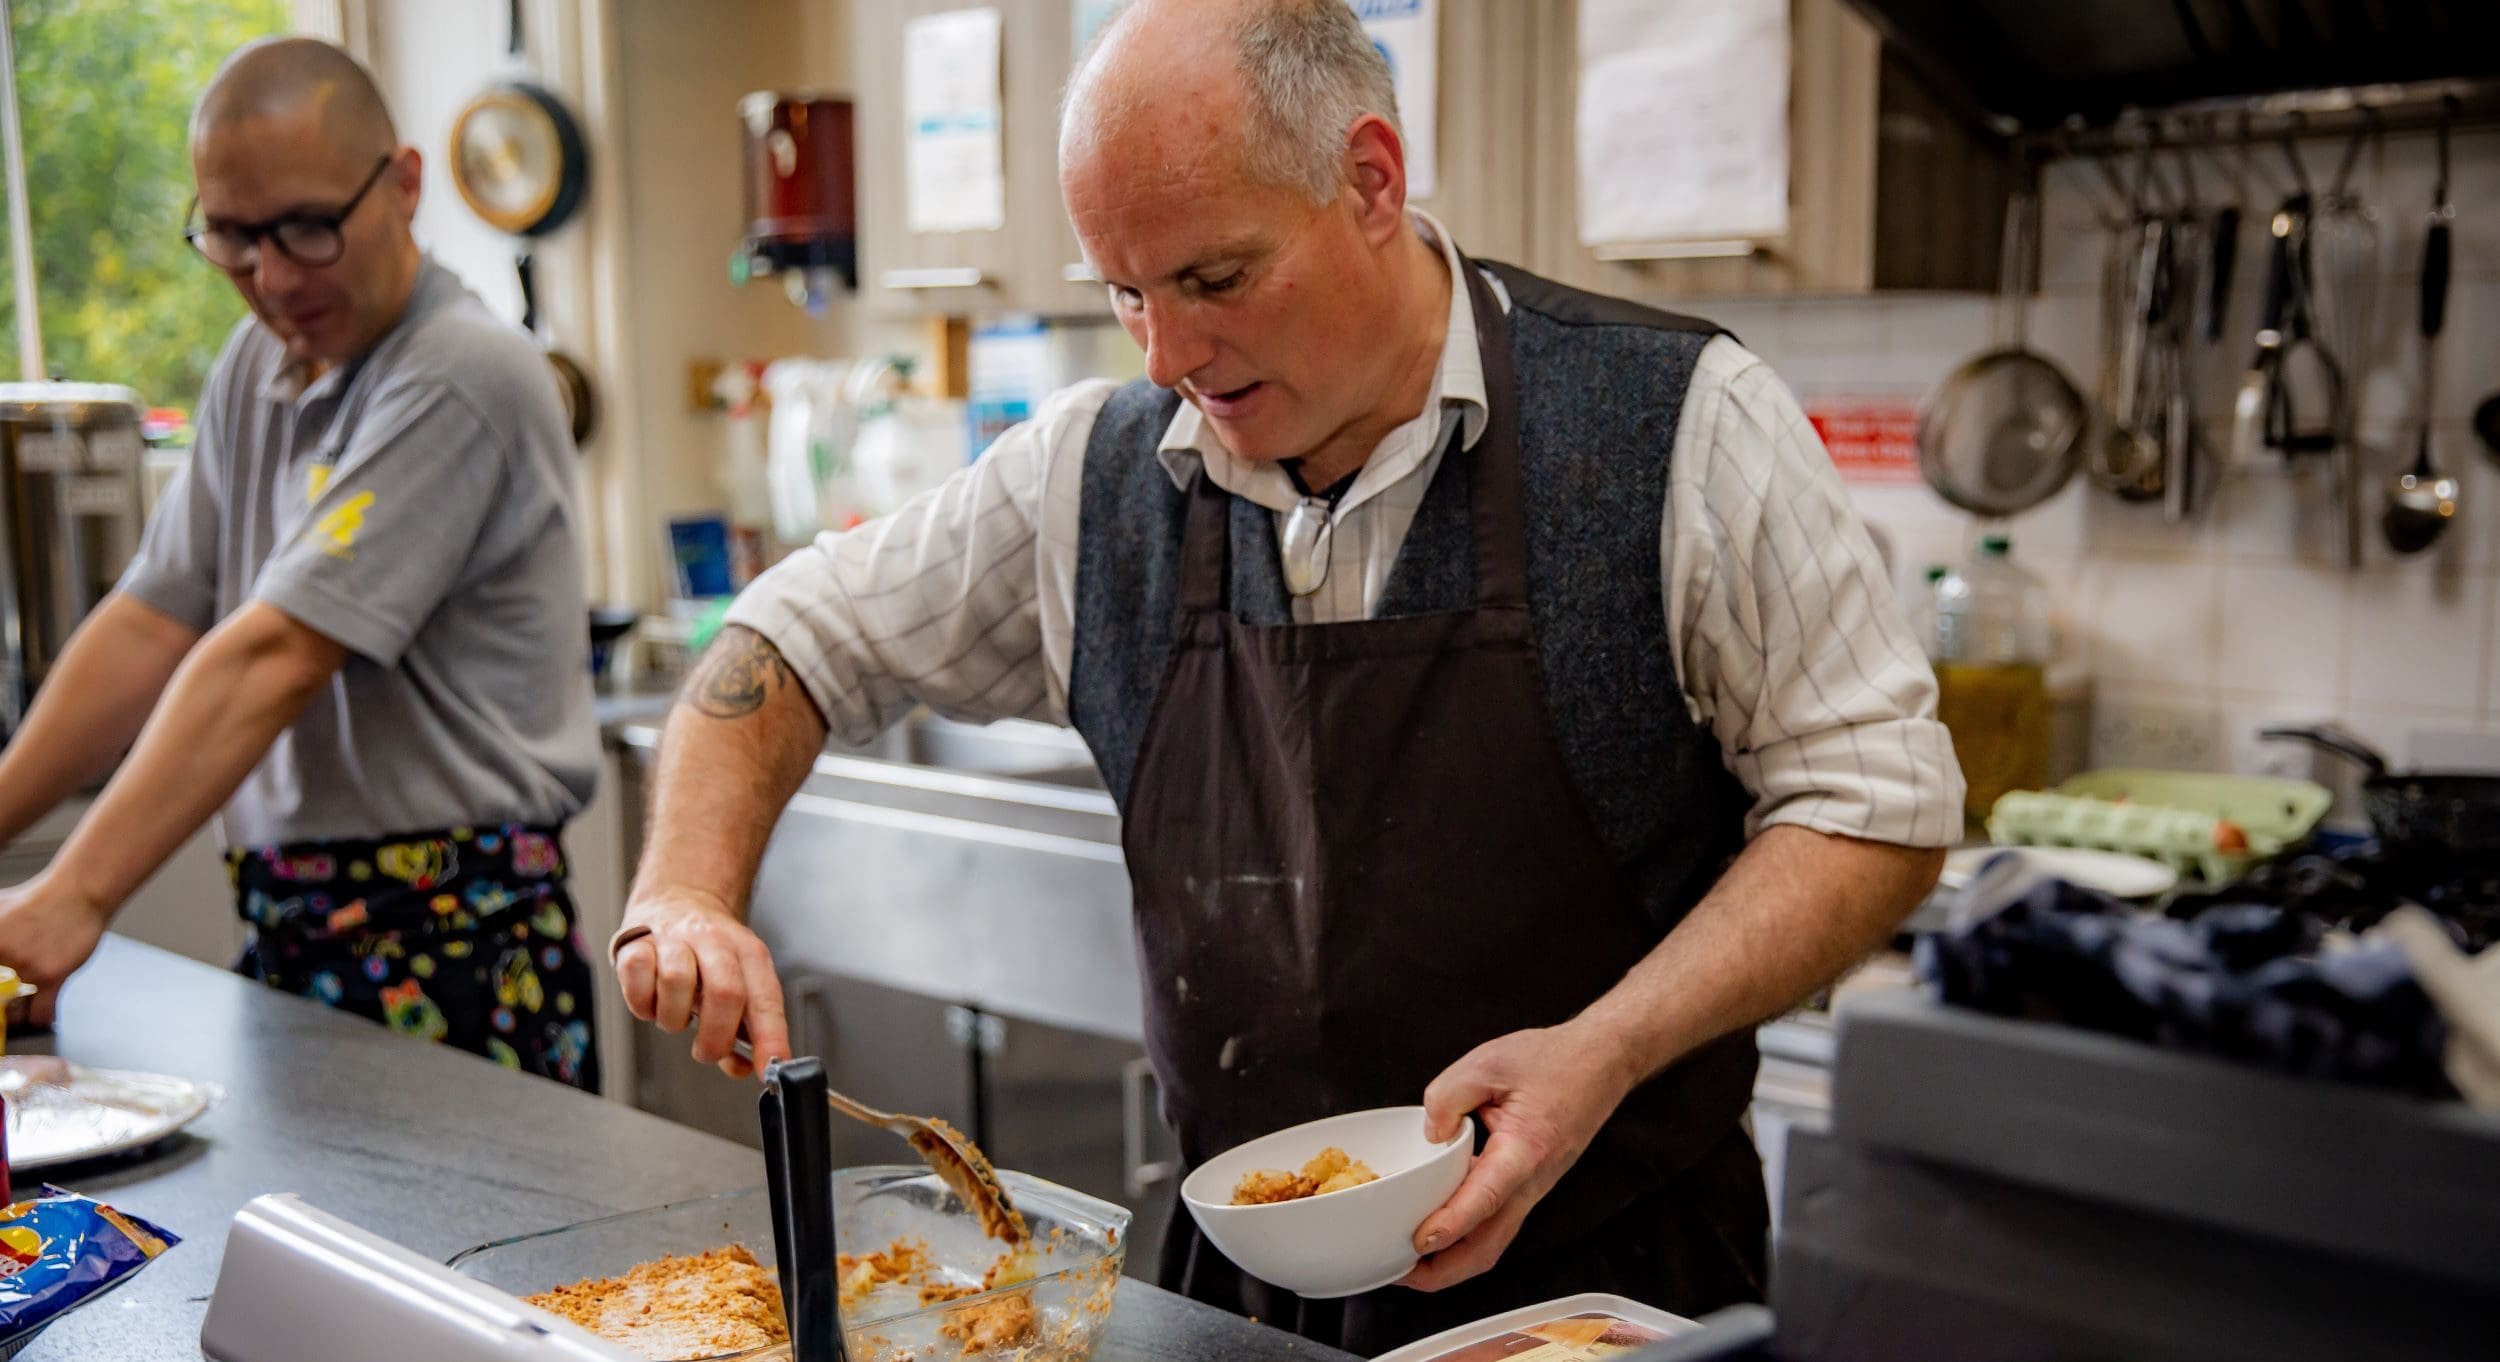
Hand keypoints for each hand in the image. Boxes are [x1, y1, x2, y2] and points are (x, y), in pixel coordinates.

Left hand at [0, 872, 112, 1027]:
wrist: (78, 893)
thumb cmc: (41, 899)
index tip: (2, 987)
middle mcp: (3, 954)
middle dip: (4, 996)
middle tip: (13, 986)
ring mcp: (26, 966)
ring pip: (13, 1008)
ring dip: (19, 1006)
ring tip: (26, 992)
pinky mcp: (52, 975)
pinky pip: (40, 1012)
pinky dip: (38, 1017)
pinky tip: (36, 1013)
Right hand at [612, 886, 790, 1078]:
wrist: (678, 902)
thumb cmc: (708, 955)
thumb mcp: (738, 982)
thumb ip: (742, 1030)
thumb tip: (745, 1068)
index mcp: (749, 953)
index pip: (766, 1000)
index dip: (770, 1039)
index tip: (769, 1070)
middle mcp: (715, 941)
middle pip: (725, 991)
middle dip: (716, 1037)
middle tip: (707, 1051)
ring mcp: (675, 939)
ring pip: (677, 982)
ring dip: (674, 1017)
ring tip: (676, 1013)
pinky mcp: (637, 942)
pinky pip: (638, 977)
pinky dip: (643, 1002)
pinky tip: (652, 998)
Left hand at [1398, 1019, 1642, 1291]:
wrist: (1600, 1062)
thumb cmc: (1552, 1062)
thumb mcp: (1488, 1063)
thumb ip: (1448, 1096)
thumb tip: (1429, 1133)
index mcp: (1524, 1150)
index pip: (1485, 1198)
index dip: (1451, 1224)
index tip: (1419, 1241)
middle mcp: (1532, 1180)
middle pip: (1489, 1245)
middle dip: (1445, 1270)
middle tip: (1403, 1272)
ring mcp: (1534, 1188)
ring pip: (1494, 1240)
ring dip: (1454, 1259)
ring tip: (1413, 1262)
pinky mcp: (1530, 1185)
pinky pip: (1498, 1222)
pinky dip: (1467, 1235)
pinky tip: (1441, 1226)